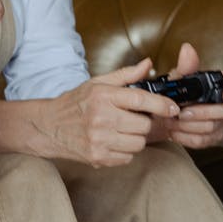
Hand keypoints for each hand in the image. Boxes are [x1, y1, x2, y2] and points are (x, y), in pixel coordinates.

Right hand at [25, 57, 178, 166]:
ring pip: (138, 143)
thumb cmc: (75, 103)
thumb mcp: (97, 83)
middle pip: (144, 125)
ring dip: (136, 138)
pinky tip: (113, 141)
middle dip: (143, 123)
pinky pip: (128, 157)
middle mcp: (101, 118)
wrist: (49, 127)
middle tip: (132, 119)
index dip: (162, 105)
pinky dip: (125, 151)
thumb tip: (148, 64)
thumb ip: (125, 75)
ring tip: (121, 130)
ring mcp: (99, 140)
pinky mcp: (98, 157)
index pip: (141, 100)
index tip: (173, 108)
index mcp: (103, 96)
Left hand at [143, 42, 222, 148]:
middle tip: (180, 112)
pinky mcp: (212, 136)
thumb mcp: (179, 76)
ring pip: (213, 128)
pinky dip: (186, 137)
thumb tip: (187, 50)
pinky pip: (204, 141)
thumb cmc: (178, 89)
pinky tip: (173, 130)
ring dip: (189, 126)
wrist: (166, 110)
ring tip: (171, 120)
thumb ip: (185, 66)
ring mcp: (221, 121)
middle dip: (202, 112)